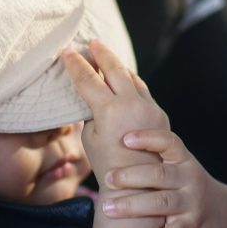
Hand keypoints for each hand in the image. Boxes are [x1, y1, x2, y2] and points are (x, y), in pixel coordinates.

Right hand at [63, 40, 167, 181]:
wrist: (139, 185)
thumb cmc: (108, 165)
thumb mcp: (90, 138)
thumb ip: (92, 112)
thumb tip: (95, 97)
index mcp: (110, 110)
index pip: (88, 80)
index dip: (76, 64)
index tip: (67, 52)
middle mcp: (132, 104)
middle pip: (114, 69)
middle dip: (101, 54)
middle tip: (92, 42)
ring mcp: (149, 107)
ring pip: (132, 77)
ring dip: (118, 65)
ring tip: (107, 56)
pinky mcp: (159, 113)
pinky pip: (142, 90)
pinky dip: (131, 81)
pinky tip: (125, 78)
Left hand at [100, 128, 226, 227]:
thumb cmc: (189, 188)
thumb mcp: (181, 168)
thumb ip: (156, 160)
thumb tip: (113, 145)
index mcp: (184, 160)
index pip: (169, 143)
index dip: (148, 138)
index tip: (125, 139)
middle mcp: (190, 179)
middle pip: (159, 174)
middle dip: (130, 176)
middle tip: (107, 179)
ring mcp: (192, 204)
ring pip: (160, 203)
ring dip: (132, 206)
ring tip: (107, 210)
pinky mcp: (192, 227)